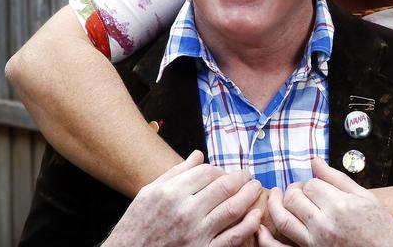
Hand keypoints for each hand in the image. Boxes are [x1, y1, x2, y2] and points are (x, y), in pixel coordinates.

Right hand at [103, 150, 262, 246]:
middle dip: (241, 178)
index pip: (207, 172)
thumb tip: (198, 154)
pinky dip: (248, 224)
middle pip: (224, 186)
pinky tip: (255, 214)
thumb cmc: (136, 226)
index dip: (220, 169)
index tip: (225, 171)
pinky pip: (233, 237)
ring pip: (233, 208)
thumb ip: (175, 173)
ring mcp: (196, 233)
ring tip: (256, 188)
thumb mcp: (148, 193)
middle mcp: (185, 211)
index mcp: (170, 193)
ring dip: (249, 195)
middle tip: (248, 175)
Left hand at [266, 157, 392, 246]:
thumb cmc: (381, 229)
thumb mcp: (365, 198)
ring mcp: (315, 244)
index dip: (311, 182)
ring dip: (276, 205)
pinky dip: (267, 240)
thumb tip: (315, 161)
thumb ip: (337, 178)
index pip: (311, 184)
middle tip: (299, 190)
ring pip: (283, 220)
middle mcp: (324, 225)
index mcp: (339, 206)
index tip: (316, 185)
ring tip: (277, 197)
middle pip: (293, 199)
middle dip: (293, 190)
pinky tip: (261, 229)